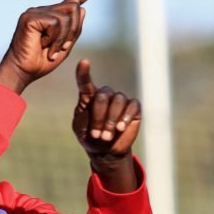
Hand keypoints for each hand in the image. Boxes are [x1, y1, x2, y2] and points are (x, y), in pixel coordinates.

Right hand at [0, 0, 105, 93]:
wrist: (22, 72)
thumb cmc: (40, 62)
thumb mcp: (64, 47)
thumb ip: (74, 30)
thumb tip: (83, 8)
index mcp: (53, 16)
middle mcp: (44, 10)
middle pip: (74, 8)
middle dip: (73, 30)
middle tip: (61, 48)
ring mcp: (36, 11)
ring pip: (66, 16)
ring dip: (63, 38)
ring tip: (50, 49)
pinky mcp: (30, 17)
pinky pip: (55, 23)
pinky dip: (54, 39)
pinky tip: (42, 45)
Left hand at [71, 59, 141, 190]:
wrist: (105, 151)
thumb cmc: (90, 137)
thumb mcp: (80, 125)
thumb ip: (84, 110)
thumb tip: (95, 95)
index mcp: (89, 97)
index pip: (85, 82)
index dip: (84, 73)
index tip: (84, 62)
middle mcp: (106, 95)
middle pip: (103, 96)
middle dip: (99, 117)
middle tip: (97, 134)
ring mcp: (120, 100)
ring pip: (118, 101)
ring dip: (111, 120)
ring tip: (106, 136)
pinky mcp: (134, 108)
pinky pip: (132, 106)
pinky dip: (125, 117)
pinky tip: (121, 128)